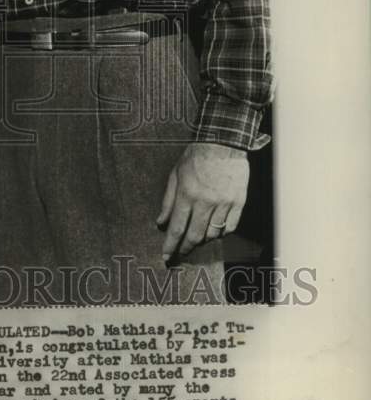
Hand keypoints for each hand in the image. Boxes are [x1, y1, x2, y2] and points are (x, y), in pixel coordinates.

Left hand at [156, 142, 248, 260]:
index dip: (170, 245)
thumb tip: (161, 222)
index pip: (177, 228)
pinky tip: (215, 231)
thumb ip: (168, 200)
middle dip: (186, 247)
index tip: (165, 257)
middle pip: (195, 235)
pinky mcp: (238, 202)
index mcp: (187, 194)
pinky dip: (221, 233)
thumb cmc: (195, 157)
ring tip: (197, 238)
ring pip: (213, 234)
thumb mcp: (175, 175)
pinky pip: (230, 227)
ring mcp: (224, 203)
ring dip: (203, 240)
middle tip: (181, 252)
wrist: (223, 143)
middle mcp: (205, 202)